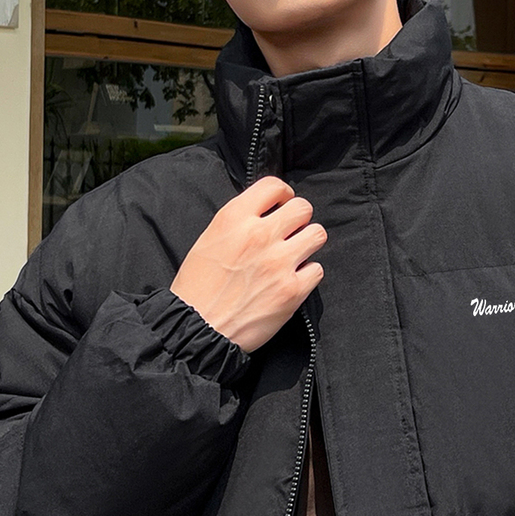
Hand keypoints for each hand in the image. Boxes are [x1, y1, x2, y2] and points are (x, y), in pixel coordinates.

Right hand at [170, 176, 325, 353]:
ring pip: (317, 234)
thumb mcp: (208, 240)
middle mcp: (259, 235)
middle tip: (290, 233)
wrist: (197, 329)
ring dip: (307, 243)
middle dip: (299, 219)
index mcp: (234, 219)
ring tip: (295, 255)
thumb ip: (238, 223)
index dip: (283, 194)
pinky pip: (317, 269)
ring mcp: (279, 263)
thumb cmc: (197, 288)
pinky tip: (292, 280)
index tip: (282, 205)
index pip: (274, 186)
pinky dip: (307, 275)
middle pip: (303, 208)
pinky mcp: (292, 290)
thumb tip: (265, 214)